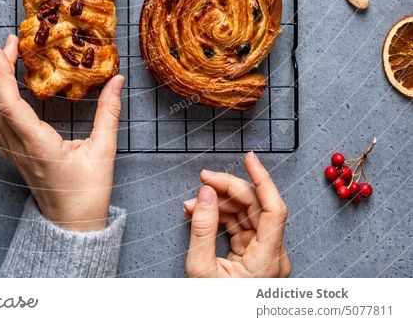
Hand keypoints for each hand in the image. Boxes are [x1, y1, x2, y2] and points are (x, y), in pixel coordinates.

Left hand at [0, 34, 124, 231]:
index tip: (3, 48)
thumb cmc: (88, 194)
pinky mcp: (15, 160)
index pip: (9, 103)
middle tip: (8, 45)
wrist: (73, 228)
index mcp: (38, 144)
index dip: (3, 72)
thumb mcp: (104, 151)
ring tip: (0, 63)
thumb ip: (108, 112)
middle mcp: (20, 149)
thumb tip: (117, 80)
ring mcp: (14, 156)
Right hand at [184, 152, 289, 277]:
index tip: (249, 158)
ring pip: (248, 216)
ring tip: (193, 203)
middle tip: (203, 179)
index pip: (275, 207)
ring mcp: (266, 258)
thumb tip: (206, 193)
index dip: (263, 178)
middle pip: (257, 207)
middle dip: (228, 189)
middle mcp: (274, 256)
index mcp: (269, 260)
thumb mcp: (201, 270)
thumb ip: (203, 228)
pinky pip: (241, 229)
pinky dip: (221, 218)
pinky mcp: (256, 260)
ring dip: (220, 204)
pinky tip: (201, 213)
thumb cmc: (215, 311)